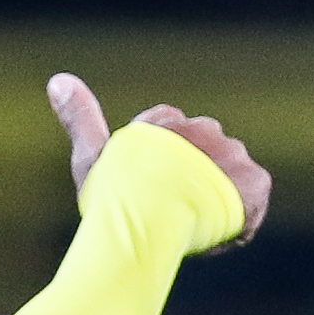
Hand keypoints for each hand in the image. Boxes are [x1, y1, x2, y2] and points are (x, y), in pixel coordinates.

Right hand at [47, 72, 270, 244]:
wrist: (153, 210)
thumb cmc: (115, 192)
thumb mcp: (91, 157)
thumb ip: (80, 118)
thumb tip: (57, 78)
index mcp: (164, 121)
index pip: (167, 145)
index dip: (156, 178)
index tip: (142, 198)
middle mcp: (204, 128)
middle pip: (198, 164)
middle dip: (189, 189)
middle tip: (165, 218)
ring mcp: (233, 153)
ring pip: (227, 184)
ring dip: (214, 206)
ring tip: (188, 229)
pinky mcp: (256, 181)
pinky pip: (250, 208)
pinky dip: (235, 225)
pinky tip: (209, 236)